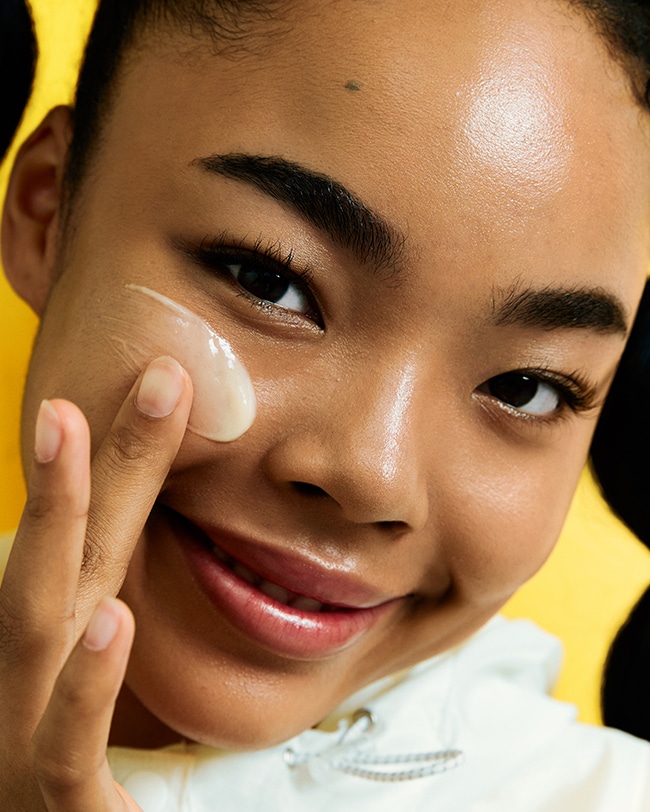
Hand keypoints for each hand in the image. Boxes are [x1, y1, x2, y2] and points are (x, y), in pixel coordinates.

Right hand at [0, 356, 192, 809]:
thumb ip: (118, 631)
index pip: (95, 539)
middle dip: (93, 459)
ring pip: (39, 625)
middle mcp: (32, 675)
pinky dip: (85, 683)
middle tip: (150, 376)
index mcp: (61, 646)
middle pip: (66, 554)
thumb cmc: (79, 784)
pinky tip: (111, 622)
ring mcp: (28, 737)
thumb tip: (151, 567)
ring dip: (56, 527)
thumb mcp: (107, 694)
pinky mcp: (58, 806)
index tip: (168, 382)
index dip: (121, 458)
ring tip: (66, 433)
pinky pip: (65, 746)